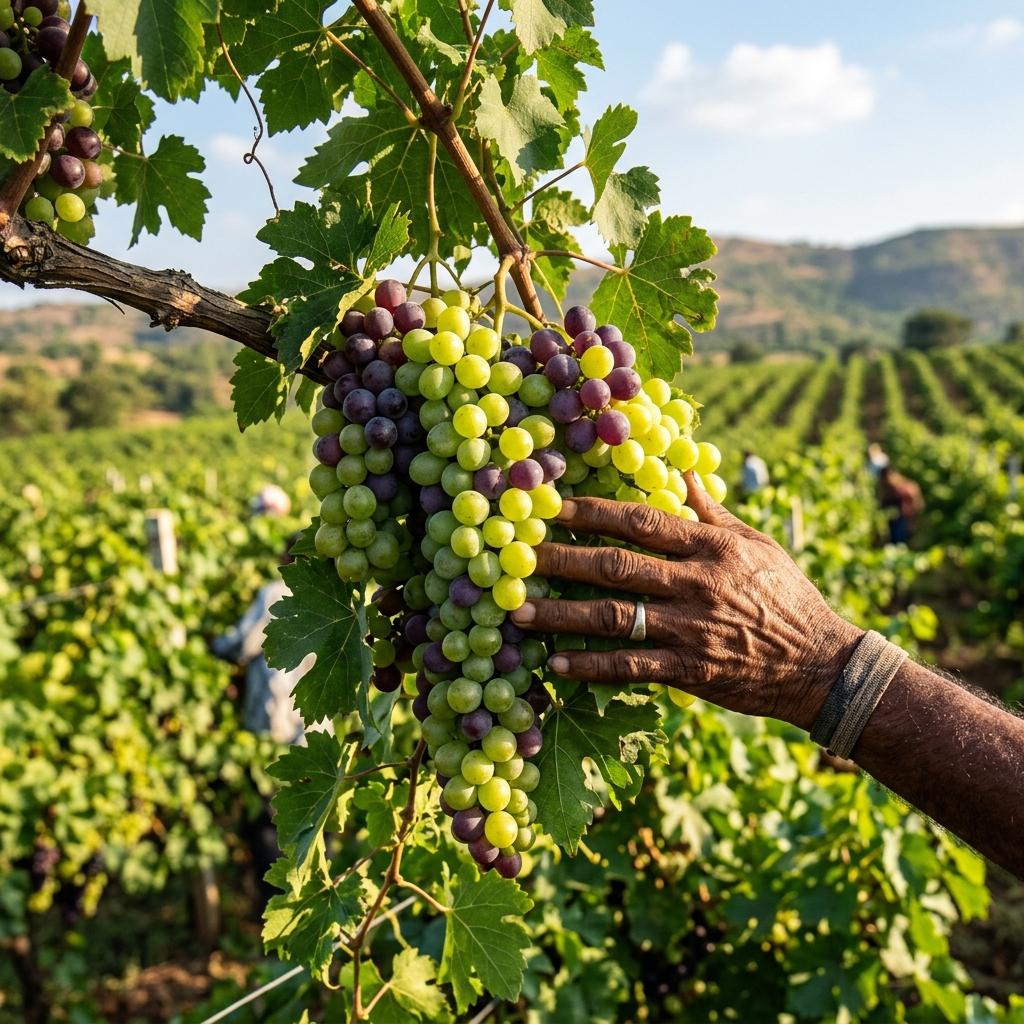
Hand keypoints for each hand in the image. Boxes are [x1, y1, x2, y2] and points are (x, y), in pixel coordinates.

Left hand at [511, 475, 863, 730]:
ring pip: (614, 618)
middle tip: (516, 554)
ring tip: (517, 611)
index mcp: (712, 547)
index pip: (641, 521)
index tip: (552, 506)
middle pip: (616, 566)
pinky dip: (590, 666)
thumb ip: (710, 510)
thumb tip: (682, 466)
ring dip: (560, 614)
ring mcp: (692, 629)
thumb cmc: (785, 596)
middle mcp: (697, 584)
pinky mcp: (691, 672)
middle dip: (561, 558)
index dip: (591, 512)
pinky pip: (631, 666)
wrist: (822, 665)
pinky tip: (554, 665)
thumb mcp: (755, 543)